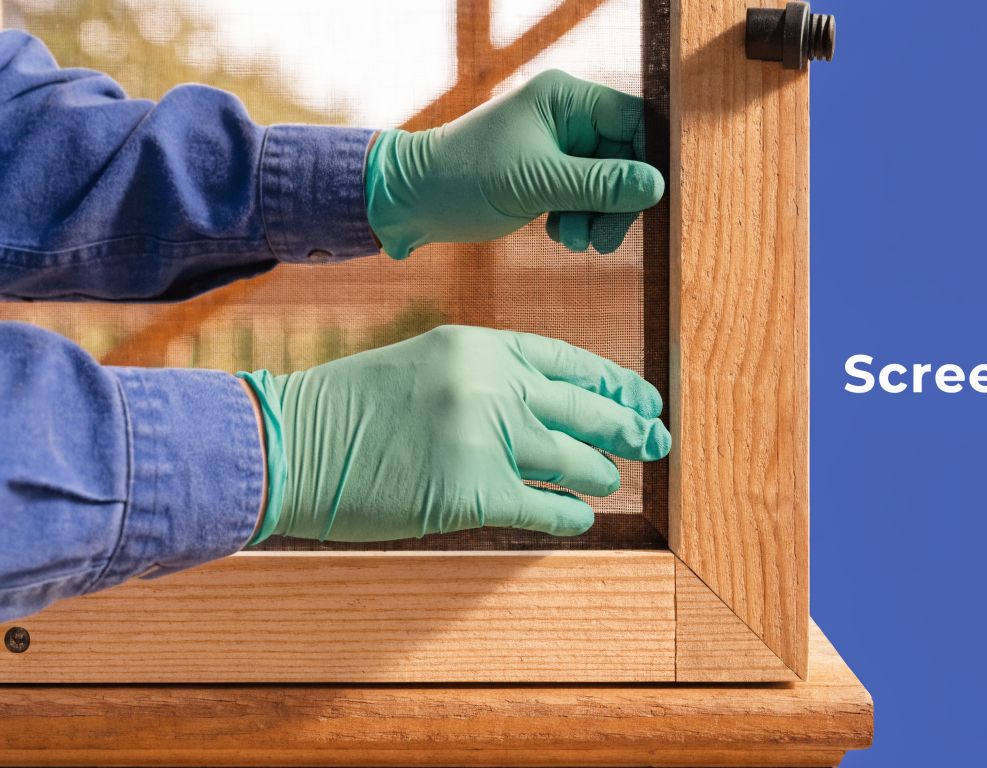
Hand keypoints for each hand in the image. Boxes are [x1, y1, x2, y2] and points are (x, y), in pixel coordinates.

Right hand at [239, 325, 670, 541]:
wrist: (285, 444)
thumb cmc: (347, 408)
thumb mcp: (425, 364)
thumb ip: (485, 376)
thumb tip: (544, 406)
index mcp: (481, 345)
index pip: (569, 361)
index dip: (613, 381)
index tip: (643, 395)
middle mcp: (493, 384)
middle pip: (585, 408)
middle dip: (629, 426)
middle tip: (658, 439)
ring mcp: (486, 437)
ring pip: (573, 460)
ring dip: (600, 472)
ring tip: (613, 477)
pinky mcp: (473, 492)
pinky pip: (544, 507)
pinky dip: (568, 516)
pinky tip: (581, 520)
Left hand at [365, 70, 663, 259]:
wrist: (412, 200)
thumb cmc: (466, 180)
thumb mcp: (538, 184)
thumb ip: (600, 185)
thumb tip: (657, 187)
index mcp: (565, 98)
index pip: (635, 121)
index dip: (647, 162)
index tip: (646, 204)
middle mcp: (566, 115)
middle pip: (626, 157)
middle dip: (618, 202)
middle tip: (604, 242)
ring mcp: (558, 144)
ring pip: (608, 182)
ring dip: (598, 217)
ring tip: (573, 240)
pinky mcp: (549, 172)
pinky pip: (586, 196)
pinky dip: (580, 219)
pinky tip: (558, 234)